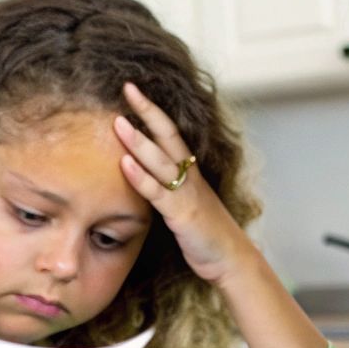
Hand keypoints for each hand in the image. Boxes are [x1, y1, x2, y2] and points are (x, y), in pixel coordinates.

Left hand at [112, 82, 259, 287]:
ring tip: (118, 122)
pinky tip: (124, 165)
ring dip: (138, 141)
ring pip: (161, 160)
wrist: (230, 259)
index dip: (153, 110)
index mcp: (190, 170)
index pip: (170, 132)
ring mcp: (187, 194)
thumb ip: (166, 186)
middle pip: (168, 135)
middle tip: (128, 88)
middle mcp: (190, 176)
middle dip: (147, 111)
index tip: (133, 90)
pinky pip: (159, 193)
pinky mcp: (182, 215)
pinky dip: (141, 178)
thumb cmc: (205, 232)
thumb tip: (142, 172)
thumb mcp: (186, 202)